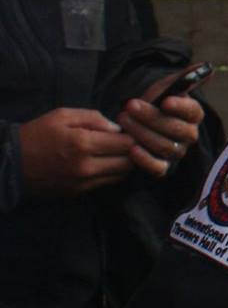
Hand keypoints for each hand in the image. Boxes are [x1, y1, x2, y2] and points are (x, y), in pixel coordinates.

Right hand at [17, 107, 137, 195]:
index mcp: (83, 144)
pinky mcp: (78, 192)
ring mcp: (83, 182)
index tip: (132, 130)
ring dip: (124, 163)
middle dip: (133, 151)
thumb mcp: (62, 116)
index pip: (127, 143)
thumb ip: (93, 118)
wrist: (10, 163)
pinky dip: (112, 173)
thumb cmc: (37, 134)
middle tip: (128, 141)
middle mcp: (87, 166)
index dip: (134, 135)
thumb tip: (117, 127)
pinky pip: (106, 183)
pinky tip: (106, 162)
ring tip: (118, 152)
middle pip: (129, 162)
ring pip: (121, 175)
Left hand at [114, 76, 205, 176]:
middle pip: (177, 130)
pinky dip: (146, 160)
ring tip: (123, 120)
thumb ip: (185, 77)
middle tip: (130, 106)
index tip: (165, 101)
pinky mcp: (163, 168)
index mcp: (193, 115)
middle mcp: (189, 135)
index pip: (193, 112)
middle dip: (152, 117)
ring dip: (142, 133)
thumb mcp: (166, 86)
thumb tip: (208, 66)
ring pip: (165, 146)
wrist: (135, 121)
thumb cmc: (152, 102)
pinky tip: (132, 149)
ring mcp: (176, 152)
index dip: (181, 108)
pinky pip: (159, 168)